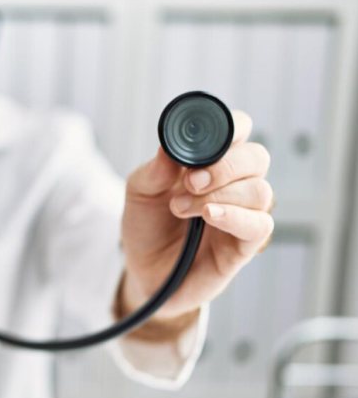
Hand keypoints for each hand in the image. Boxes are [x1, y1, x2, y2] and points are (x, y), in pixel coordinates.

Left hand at [119, 109, 274, 323]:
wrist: (143, 270)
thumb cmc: (148, 226)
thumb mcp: (139, 192)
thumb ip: (154, 170)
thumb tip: (169, 148)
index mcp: (212, 161)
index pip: (239, 130)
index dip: (231, 127)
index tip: (203, 141)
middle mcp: (234, 184)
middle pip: (257, 157)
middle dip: (224, 166)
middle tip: (189, 182)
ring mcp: (243, 213)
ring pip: (259, 191)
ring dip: (219, 195)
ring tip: (180, 207)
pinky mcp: (244, 245)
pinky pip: (259, 225)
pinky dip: (235, 216)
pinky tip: (209, 215)